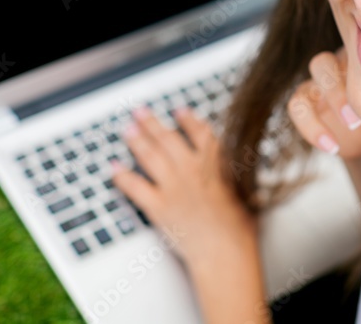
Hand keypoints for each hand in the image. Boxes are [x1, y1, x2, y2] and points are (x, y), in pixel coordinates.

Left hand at [112, 106, 255, 269]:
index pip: (199, 132)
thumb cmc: (240, 227)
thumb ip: (234, 174)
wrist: (226, 249)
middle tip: (140, 111)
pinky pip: (134, 186)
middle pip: (167, 138)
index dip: (187, 119)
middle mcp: (191, 168)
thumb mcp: (247, 190)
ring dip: (136, 140)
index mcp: (215, 162)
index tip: (179, 111)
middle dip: (152, 122)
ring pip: (149, 155)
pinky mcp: (158, 206)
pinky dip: (121, 176)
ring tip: (128, 130)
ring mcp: (173, 186)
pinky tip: (114, 168)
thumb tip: (233, 170)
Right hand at [287, 47, 360, 160]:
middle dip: (335, 92)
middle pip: (320, 65)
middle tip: (356, 119)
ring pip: (303, 89)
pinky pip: (297, 110)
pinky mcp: (311, 108)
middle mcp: (337, 67)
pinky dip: (311, 129)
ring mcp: (320, 87)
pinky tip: (333, 147)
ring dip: (319, 114)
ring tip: (347, 131)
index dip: (352, 60)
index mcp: (359, 55)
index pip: (343, 44)